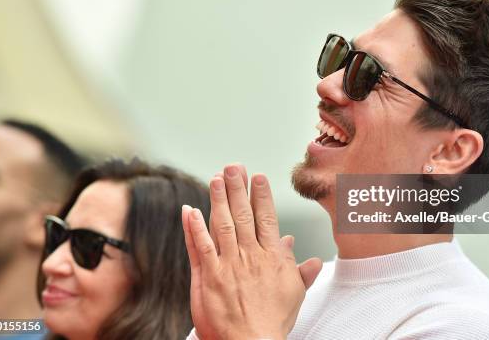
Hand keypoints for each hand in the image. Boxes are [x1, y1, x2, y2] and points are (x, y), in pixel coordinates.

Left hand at [182, 164, 321, 339]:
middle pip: (244, 215)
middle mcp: (250, 256)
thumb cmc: (272, 322)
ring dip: (218, 199)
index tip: (259, 177)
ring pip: (223, 224)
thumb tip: (297, 246)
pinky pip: (201, 247)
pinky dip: (195, 227)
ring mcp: (228, 265)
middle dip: (238, 188)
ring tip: (216, 178)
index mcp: (272, 258)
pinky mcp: (208, 277)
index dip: (262, 196)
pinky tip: (191, 210)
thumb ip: (297, 267)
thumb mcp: (294, 293)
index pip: (267, 218)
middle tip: (234, 166)